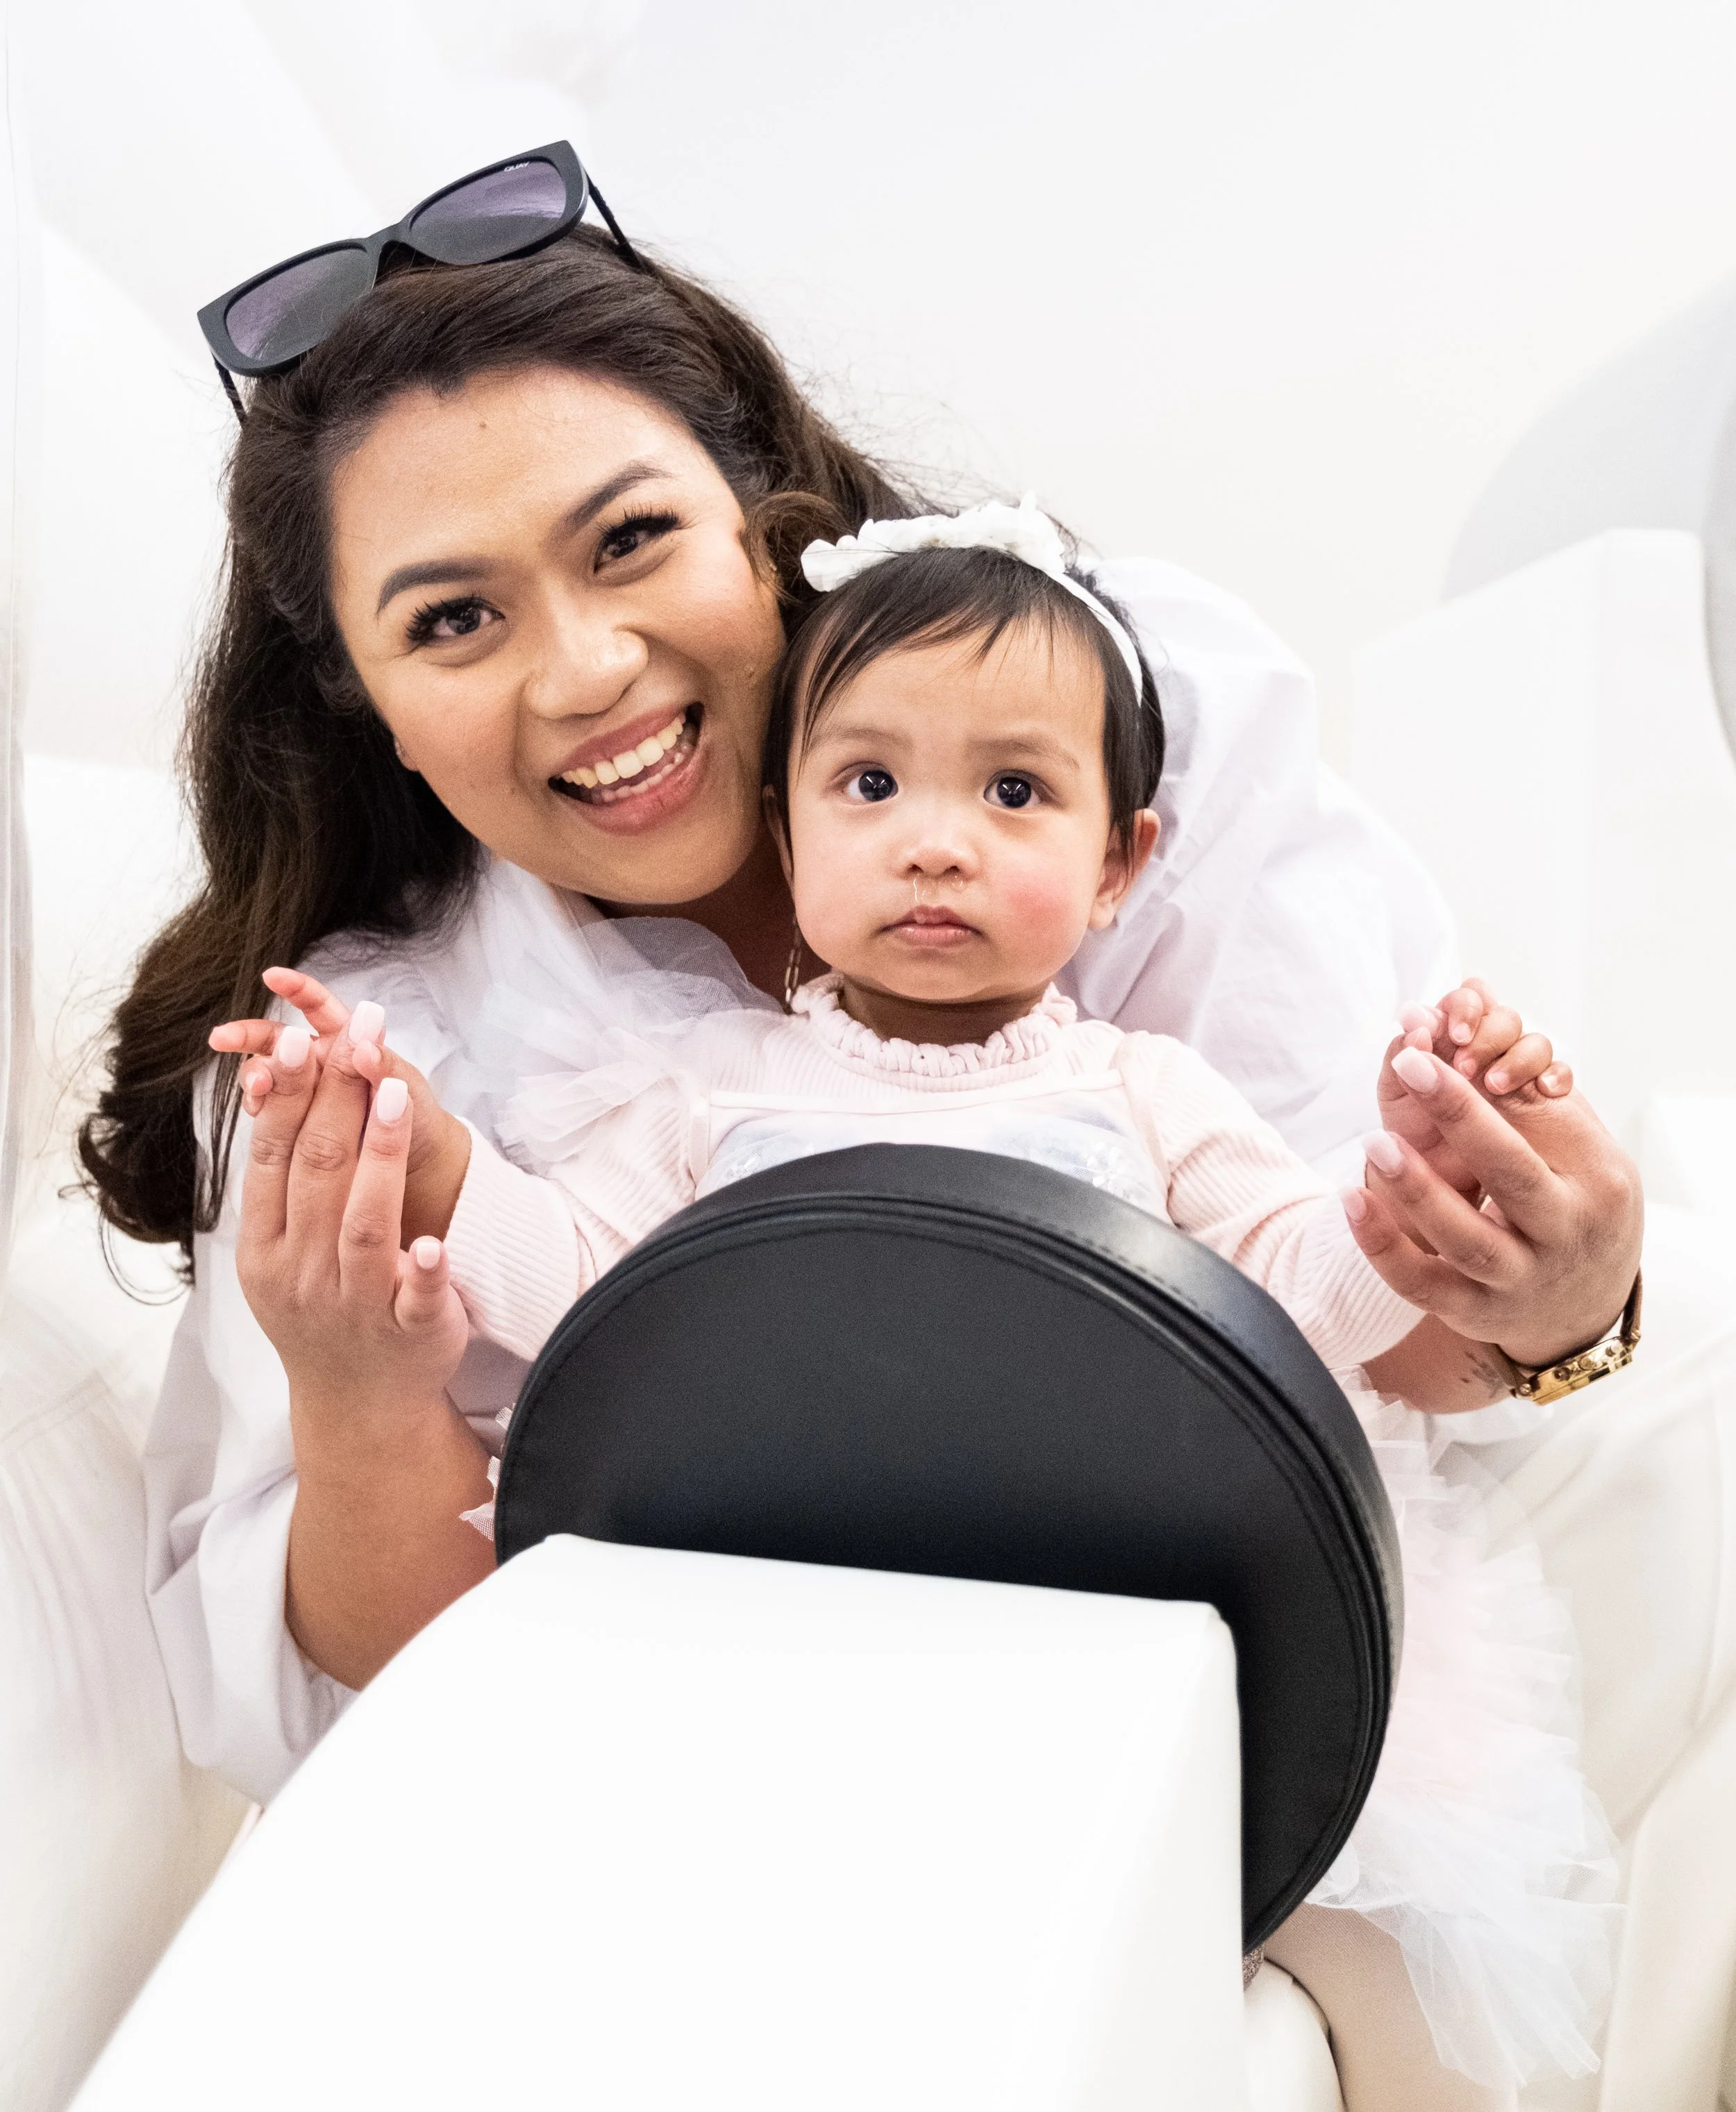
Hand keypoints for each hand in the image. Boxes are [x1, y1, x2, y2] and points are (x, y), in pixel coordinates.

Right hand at [212, 966, 471, 1240]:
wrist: (421, 1174)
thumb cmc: (419, 1123)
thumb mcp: (408, 1094)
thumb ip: (385, 1068)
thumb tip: (363, 1045)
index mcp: (349, 1045)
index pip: (318, 1008)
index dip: (296, 989)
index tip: (271, 976)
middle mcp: (323, 1067)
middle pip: (279, 1042)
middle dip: (249, 1036)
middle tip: (222, 1039)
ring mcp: (308, 1098)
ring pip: (270, 1079)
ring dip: (256, 1078)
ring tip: (254, 1089)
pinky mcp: (297, 1130)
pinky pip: (272, 1115)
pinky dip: (262, 1112)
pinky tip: (258, 1115)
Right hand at [232, 997, 468, 1414]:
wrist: (356, 1403)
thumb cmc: (319, 1307)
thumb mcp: (278, 1253)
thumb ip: (281, 1183)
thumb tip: (278, 1088)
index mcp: (266, 1247)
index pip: (274, 1158)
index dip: (290, 1096)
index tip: (303, 1039)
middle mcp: (303, 1272)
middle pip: (318, 1172)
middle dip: (336, 1096)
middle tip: (355, 1033)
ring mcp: (356, 1302)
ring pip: (364, 1222)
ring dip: (379, 1156)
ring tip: (394, 1092)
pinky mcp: (410, 1330)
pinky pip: (416, 1296)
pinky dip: (423, 1270)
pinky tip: (433, 1243)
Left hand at [1346, 1029, 1640, 1368]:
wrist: (1587, 1302)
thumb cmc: (1573, 1197)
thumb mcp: (1575, 1148)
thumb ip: (1530, 1097)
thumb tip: (1473, 1021)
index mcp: (1596, 1183)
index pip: (1539, 1129)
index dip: (1478, 1094)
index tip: (1423, 1054)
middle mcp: (1562, 1235)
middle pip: (1513, 1178)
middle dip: (1461, 1119)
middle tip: (1408, 1066)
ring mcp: (1519, 1281)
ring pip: (1467, 1241)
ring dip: (1417, 1189)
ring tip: (1373, 1141)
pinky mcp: (1475, 1314)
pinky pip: (1422, 1286)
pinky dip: (1383, 1247)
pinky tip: (1351, 1201)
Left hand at [1377, 979, 1569, 1196]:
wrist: (1432, 1187)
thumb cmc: (1411, 1134)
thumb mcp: (1397, 1093)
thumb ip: (1405, 1052)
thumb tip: (1415, 1016)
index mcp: (1450, 1037)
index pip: (1469, 999)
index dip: (1465, 1006)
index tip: (1453, 1033)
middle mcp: (1486, 1049)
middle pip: (1505, 1018)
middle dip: (1489, 1034)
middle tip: (1465, 1067)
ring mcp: (1516, 1072)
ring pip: (1535, 1043)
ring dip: (1519, 1056)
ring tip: (1496, 1085)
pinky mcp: (1543, 1099)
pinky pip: (1560, 1075)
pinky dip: (1556, 1075)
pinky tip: (1544, 1089)